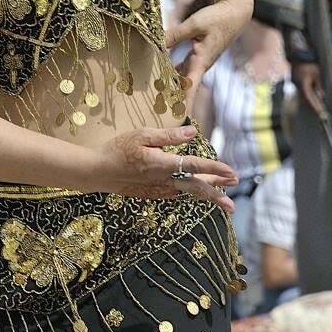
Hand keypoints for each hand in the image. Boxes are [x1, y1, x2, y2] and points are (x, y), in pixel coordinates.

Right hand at [91, 125, 238, 212]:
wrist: (98, 172)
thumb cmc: (118, 149)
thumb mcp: (142, 135)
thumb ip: (169, 136)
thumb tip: (193, 133)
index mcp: (162, 164)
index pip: (194, 166)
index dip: (215, 169)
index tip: (232, 172)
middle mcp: (163, 181)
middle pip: (195, 188)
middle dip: (216, 192)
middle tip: (234, 197)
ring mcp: (158, 190)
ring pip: (187, 192)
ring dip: (207, 194)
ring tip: (223, 198)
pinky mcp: (152, 194)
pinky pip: (175, 193)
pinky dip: (188, 192)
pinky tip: (194, 191)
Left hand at [164, 0, 250, 106]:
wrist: (234, 13)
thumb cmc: (218, 18)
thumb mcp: (194, 25)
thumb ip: (175, 35)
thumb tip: (155, 43)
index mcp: (202, 61)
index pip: (191, 88)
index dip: (186, 104)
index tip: (180, 119)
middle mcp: (201, 65)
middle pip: (185, 88)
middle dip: (175, 101)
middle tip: (160, 114)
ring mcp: (200, 61)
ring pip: (183, 79)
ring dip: (172, 88)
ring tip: (156, 98)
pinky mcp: (198, 55)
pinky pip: (183, 68)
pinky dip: (173, 72)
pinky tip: (161, 74)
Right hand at [291, 61, 324, 116]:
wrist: (298, 55)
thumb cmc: (308, 64)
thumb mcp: (316, 74)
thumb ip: (318, 85)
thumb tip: (321, 95)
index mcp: (303, 86)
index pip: (309, 98)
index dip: (315, 105)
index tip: (320, 111)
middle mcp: (298, 86)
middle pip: (306, 98)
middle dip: (313, 104)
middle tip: (320, 111)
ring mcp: (295, 84)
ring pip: (304, 94)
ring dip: (311, 99)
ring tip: (318, 105)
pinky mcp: (295, 81)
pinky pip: (302, 89)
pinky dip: (308, 94)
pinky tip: (312, 95)